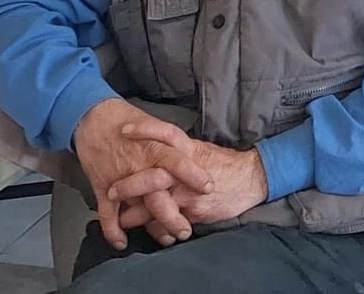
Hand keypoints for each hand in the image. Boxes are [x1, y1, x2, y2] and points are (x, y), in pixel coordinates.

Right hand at [73, 99, 211, 248]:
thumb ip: (172, 145)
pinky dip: (113, 230)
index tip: (208, 188)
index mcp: (154, 147)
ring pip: (137, 209)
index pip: (177, 162)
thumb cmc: (126, 119)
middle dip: (173, 216)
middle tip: (185, 231)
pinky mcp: (102, 186)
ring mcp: (120, 178)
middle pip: (158, 194)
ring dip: (151, 227)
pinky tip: (122, 242)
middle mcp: (139, 165)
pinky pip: (107, 213)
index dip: (193, 175)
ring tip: (166, 239)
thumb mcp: (156, 125)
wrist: (93, 117)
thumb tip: (193, 158)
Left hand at [107, 122, 268, 228]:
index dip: (145, 130)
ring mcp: (190, 193)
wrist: (252, 179)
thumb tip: (157, 148)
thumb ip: (179, 152)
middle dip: (130, 185)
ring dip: (134, 214)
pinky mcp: (195, 212)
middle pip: (154, 175)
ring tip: (119, 219)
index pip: (166, 134)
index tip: (125, 130)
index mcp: (190, 150)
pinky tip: (145, 233)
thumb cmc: (224, 163)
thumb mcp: (202, 150)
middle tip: (111, 191)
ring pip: (156, 204)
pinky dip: (154, 228)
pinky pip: (169, 222)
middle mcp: (188, 171)